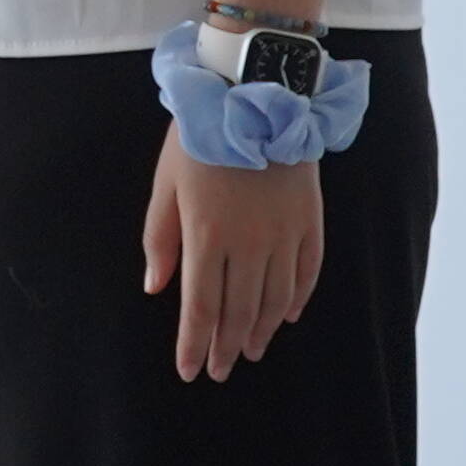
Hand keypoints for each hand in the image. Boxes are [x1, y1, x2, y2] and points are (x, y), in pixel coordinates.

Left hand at [142, 129, 325, 382]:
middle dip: (227, 347)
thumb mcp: (165, 183)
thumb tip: (155, 287)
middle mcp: (248, 244)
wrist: (254, 94)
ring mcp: (283, 235)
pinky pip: (307, 272)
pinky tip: (289, 316)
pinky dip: (298, 299)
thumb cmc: (199, 135)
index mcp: (206, 237)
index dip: (194, 344)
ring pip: (275, 299)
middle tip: (220, 371)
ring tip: (252, 351)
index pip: (200, 308)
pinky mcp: (310, 221)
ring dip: (262, 331)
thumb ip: (160, 239)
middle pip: (238, 312)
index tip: (189, 371)